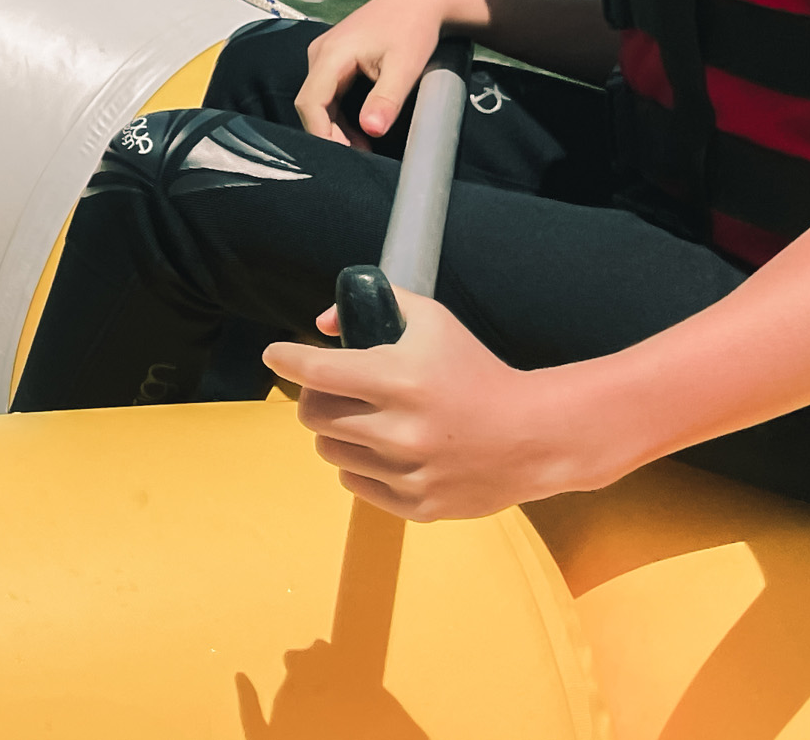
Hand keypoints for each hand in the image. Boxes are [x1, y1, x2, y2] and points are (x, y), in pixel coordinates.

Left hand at [263, 292, 610, 518]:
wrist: (535, 435)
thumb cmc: (477, 371)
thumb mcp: (432, 322)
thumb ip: (380, 305)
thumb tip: (322, 324)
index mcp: (400, 379)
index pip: (317, 370)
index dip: (286, 358)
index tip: (274, 354)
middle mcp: (400, 429)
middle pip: (314, 416)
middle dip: (313, 398)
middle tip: (329, 392)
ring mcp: (408, 472)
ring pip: (330, 450)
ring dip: (336, 432)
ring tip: (361, 420)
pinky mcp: (418, 504)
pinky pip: (355, 483)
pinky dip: (359, 464)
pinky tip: (381, 450)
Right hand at [295, 0, 479, 149]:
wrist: (420, 2)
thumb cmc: (413, 29)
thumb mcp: (405, 67)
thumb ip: (386, 99)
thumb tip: (370, 131)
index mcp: (331, 54)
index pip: (309, 102)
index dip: (321, 133)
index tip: (342, 159)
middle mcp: (320, 53)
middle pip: (312, 104)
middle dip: (331, 135)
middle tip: (360, 159)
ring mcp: (325, 55)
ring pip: (320, 101)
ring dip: (337, 127)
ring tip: (364, 149)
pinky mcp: (334, 58)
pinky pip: (328, 93)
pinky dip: (342, 115)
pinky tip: (363, 130)